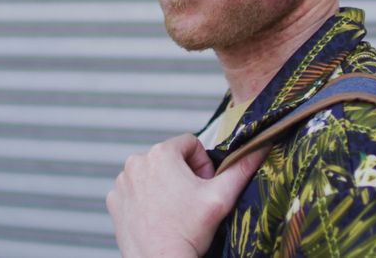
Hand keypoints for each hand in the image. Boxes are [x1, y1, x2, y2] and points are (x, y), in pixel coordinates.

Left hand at [107, 134, 267, 257]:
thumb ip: (241, 168)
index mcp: (161, 154)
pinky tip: (158, 217)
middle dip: (184, 175)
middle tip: (192, 201)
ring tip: (175, 211)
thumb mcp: (221, 197)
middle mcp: (136, 163)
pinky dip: (147, 200)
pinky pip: (135, 190)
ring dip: (165, 186)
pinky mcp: (114, 201)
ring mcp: (122, 183)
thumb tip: (260, 148)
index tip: (204, 186)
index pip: (190, 144)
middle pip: (170, 158)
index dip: (203, 164)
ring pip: (153, 174)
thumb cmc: (187, 232)